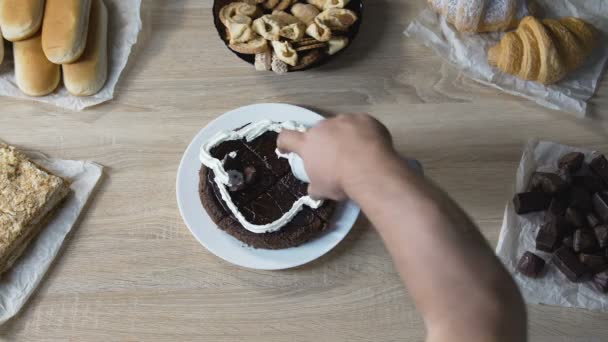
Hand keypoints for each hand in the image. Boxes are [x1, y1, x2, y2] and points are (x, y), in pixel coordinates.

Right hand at [278, 114, 394, 199]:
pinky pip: (361, 124)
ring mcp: (345, 120)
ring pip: (340, 125)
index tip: (287, 148)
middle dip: (323, 142)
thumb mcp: (322, 190)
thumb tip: (313, 190)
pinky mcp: (364, 118)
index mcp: (308, 143)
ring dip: (343, 135)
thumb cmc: (341, 181)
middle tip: (334, 157)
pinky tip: (370, 145)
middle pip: (318, 132)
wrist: (371, 172)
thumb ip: (314, 186)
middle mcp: (324, 127)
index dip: (285, 142)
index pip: (287, 137)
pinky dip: (363, 133)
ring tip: (355, 151)